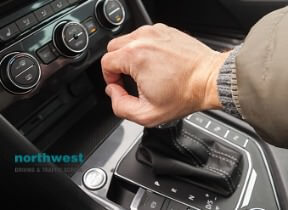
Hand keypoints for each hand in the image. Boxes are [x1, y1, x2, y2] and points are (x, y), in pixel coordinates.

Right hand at [101, 23, 228, 126]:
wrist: (210, 79)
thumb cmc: (185, 94)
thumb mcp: (147, 114)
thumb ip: (121, 106)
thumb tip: (113, 92)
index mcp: (134, 56)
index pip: (106, 63)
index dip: (110, 78)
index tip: (121, 86)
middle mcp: (143, 39)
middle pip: (114, 48)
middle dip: (117, 65)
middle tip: (129, 79)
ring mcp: (155, 32)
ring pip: (128, 40)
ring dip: (129, 56)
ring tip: (143, 71)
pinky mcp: (165, 31)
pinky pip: (144, 37)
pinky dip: (144, 48)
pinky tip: (155, 62)